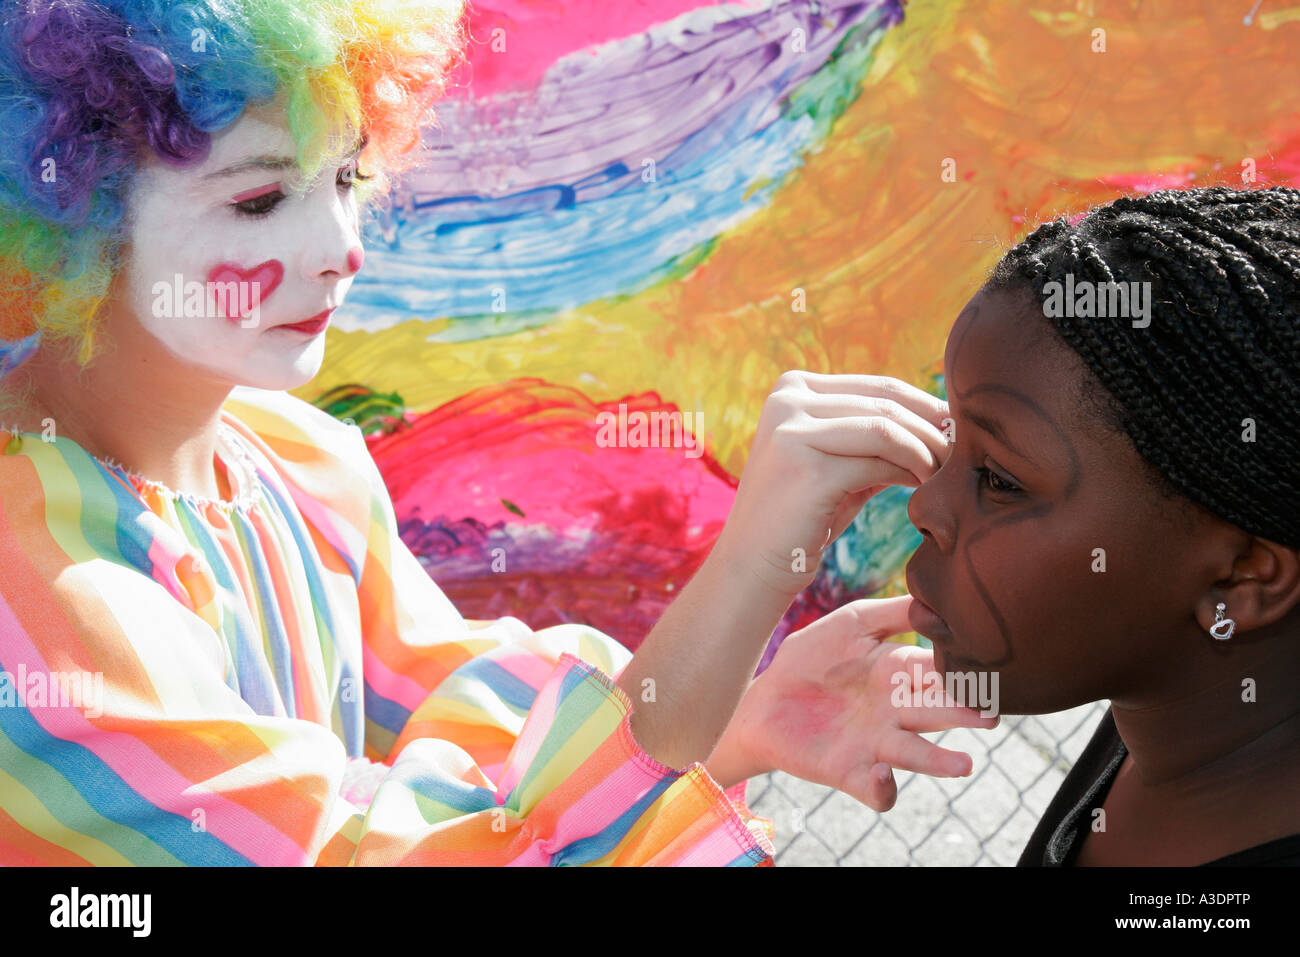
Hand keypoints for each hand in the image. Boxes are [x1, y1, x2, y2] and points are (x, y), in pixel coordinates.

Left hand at [710, 597, 997, 810]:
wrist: (764, 699)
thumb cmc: (812, 658)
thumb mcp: (851, 624)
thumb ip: (892, 612)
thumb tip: (935, 598)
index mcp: (899, 673)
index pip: (937, 672)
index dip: (960, 673)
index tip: (986, 671)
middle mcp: (896, 711)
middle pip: (935, 712)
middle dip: (963, 714)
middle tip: (990, 715)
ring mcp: (875, 744)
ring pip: (915, 754)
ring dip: (938, 761)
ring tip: (963, 764)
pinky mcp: (850, 771)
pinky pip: (874, 788)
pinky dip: (882, 788)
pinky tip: (882, 776)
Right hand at [713, 372, 949, 599]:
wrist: (752, 568)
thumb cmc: (803, 519)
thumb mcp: (839, 465)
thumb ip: (875, 437)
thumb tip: (944, 420)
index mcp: (792, 387)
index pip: (879, 387)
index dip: (927, 408)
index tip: (958, 434)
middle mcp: (787, 398)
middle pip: (886, 402)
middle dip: (934, 427)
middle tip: (966, 453)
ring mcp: (791, 427)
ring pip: (887, 426)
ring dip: (928, 449)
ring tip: (950, 473)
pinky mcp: (805, 463)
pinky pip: (879, 458)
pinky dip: (912, 469)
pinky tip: (927, 487)